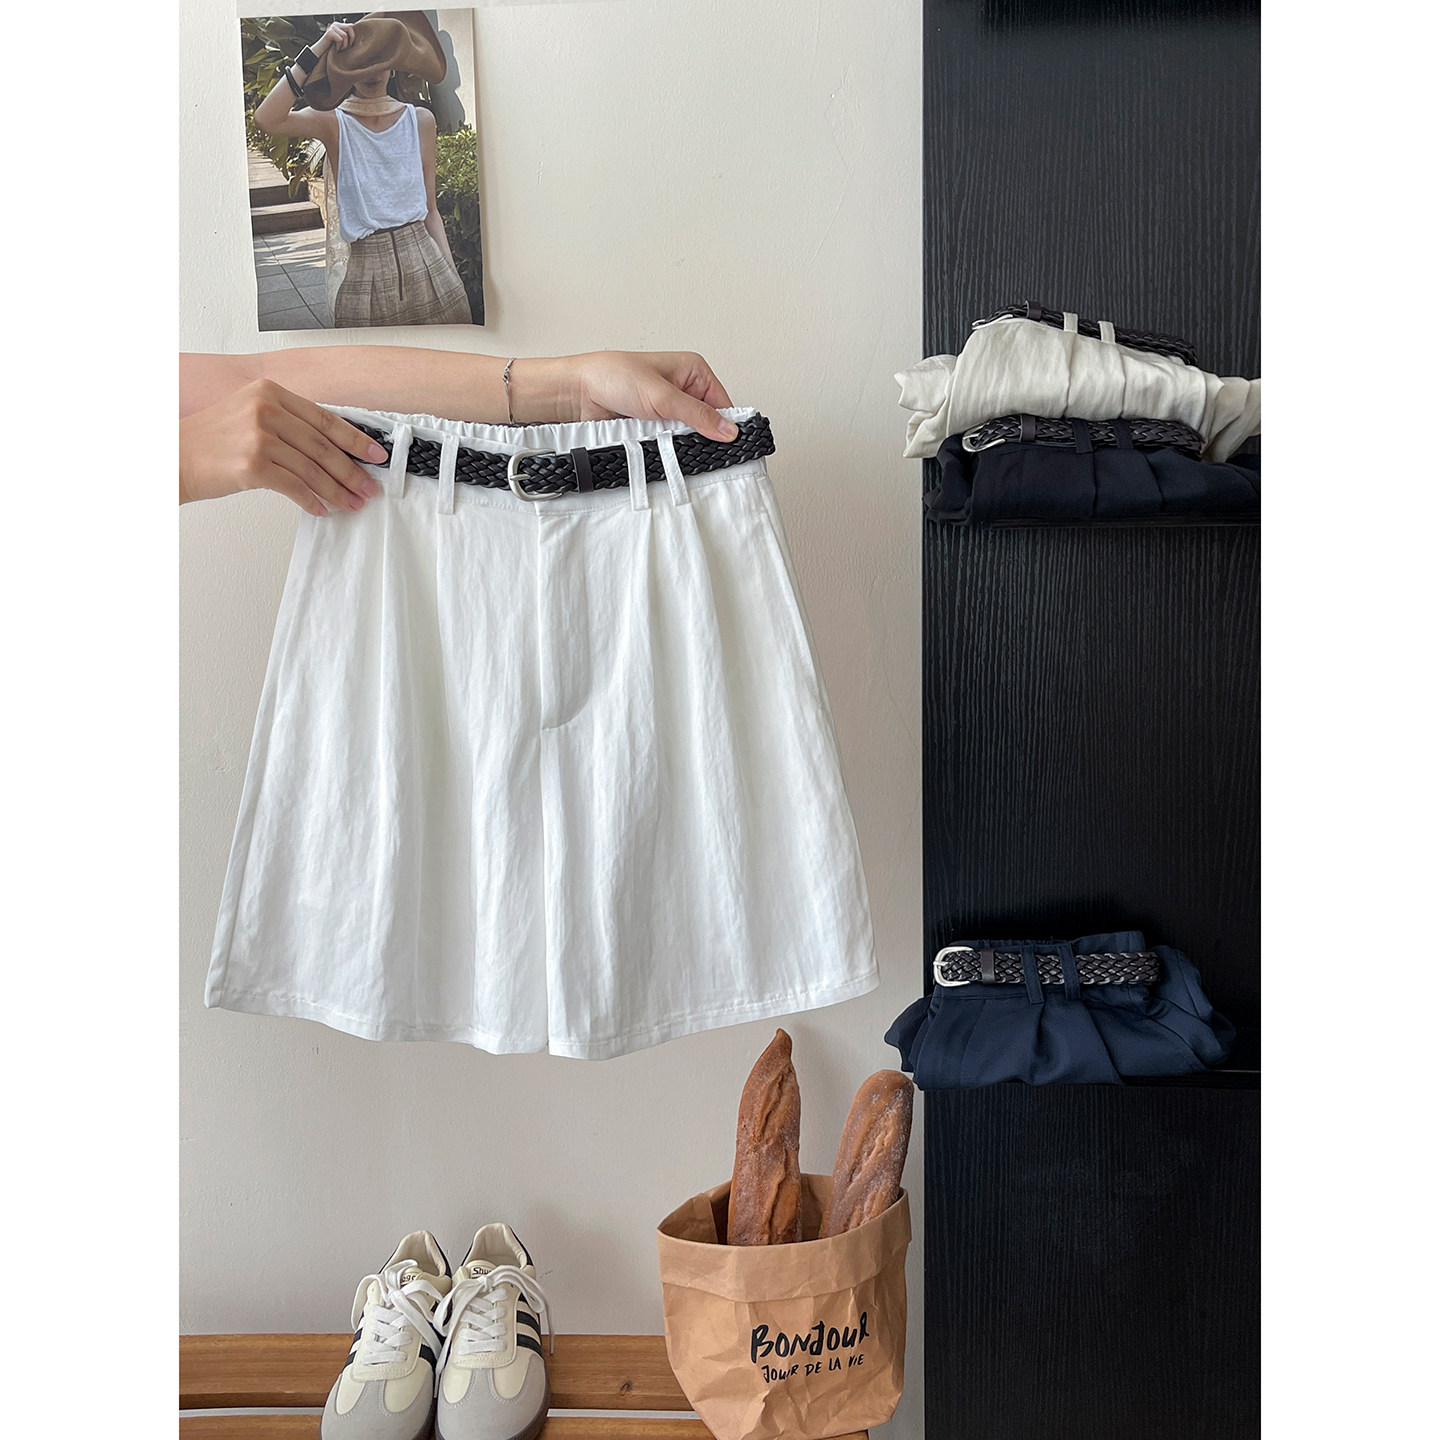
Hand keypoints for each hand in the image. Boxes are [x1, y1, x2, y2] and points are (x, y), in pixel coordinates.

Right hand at [180, 378, 386, 514]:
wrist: (173, 458)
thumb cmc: (212, 442)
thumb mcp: (249, 414)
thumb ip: (287, 423)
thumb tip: (332, 449)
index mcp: (269, 392)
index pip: (324, 418)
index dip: (355, 439)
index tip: (377, 455)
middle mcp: (265, 409)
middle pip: (323, 446)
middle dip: (352, 471)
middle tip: (369, 487)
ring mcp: (258, 437)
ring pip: (313, 469)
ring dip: (337, 491)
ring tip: (352, 503)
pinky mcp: (252, 465)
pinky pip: (295, 487)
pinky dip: (313, 501)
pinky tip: (322, 509)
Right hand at [317, 22, 354, 53]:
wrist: (321, 53)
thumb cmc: (333, 49)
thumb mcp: (342, 42)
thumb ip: (348, 37)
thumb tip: (360, 37)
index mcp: (339, 25)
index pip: (351, 26)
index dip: (353, 36)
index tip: (351, 45)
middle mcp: (336, 24)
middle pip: (350, 27)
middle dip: (351, 39)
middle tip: (347, 47)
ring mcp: (332, 28)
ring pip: (345, 35)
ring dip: (344, 45)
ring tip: (340, 49)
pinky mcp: (329, 32)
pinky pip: (340, 39)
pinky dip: (339, 47)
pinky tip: (336, 50)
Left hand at [565, 351, 737, 442]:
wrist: (578, 394)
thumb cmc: (613, 377)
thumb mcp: (662, 396)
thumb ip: (697, 415)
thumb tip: (728, 430)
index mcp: (692, 371)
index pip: (722, 403)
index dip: (726, 425)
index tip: (728, 446)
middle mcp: (682, 390)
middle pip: (706, 423)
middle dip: (699, 437)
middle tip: (692, 445)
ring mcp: (667, 411)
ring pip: (687, 437)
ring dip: (678, 444)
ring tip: (668, 443)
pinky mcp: (653, 427)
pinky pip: (668, 445)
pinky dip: (664, 450)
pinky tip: (658, 450)